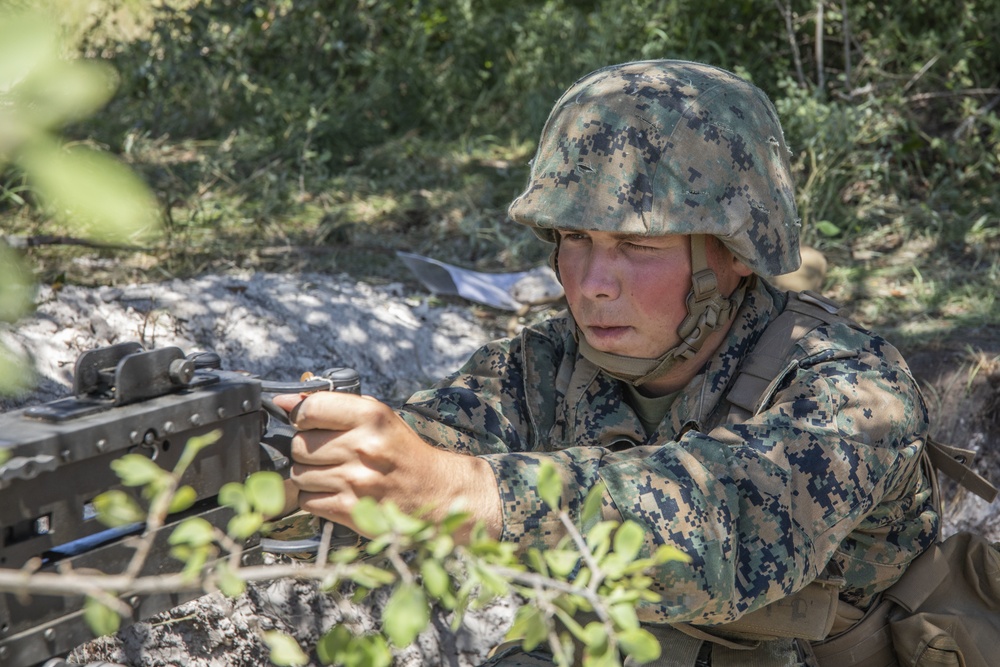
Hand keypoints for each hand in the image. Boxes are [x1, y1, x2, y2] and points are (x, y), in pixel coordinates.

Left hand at [271, 392, 501, 540]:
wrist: (434, 491)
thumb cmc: (402, 452)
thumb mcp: (378, 418)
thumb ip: (333, 406)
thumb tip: (285, 401)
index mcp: (371, 417)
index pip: (309, 409)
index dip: (302, 416)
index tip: (308, 423)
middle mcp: (364, 447)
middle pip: (299, 445)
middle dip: (306, 449)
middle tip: (327, 452)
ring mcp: (356, 481)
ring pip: (299, 474)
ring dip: (309, 475)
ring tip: (332, 473)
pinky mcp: (350, 510)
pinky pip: (307, 500)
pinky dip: (314, 497)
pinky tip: (334, 491)